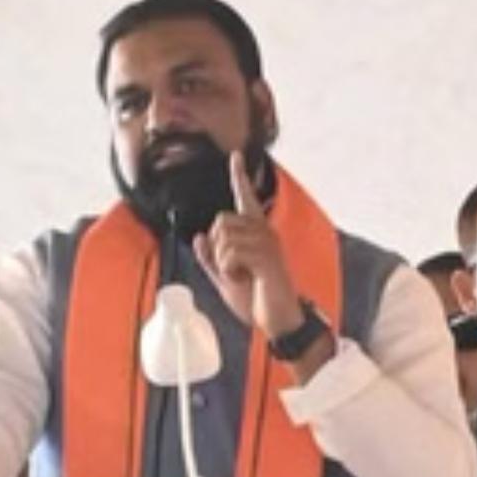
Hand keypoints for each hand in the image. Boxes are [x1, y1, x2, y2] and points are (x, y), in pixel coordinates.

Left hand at [192, 151, 301, 337]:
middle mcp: (264, 232)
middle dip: (217, 248)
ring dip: (223, 263)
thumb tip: (198, 238)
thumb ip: (211, 259)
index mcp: (256, 233)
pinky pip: (231, 252)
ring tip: (241, 276)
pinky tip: (244, 279)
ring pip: (223, 238)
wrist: (278, 320)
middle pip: (221, 221)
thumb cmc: (257, 299)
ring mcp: (267, 243)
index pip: (246, 199)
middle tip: (233, 270)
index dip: (239, 177)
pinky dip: (228, 269)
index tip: (235, 156)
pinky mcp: (267, 257)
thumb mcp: (225, 279)